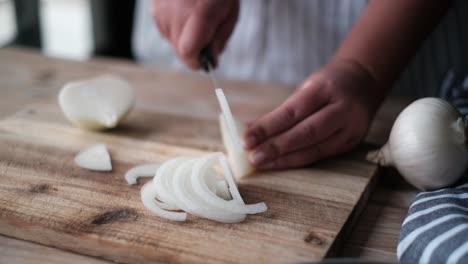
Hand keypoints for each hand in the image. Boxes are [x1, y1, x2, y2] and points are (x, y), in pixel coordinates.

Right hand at [152, 0, 238, 68]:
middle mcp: (176, 13)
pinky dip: (176, 26)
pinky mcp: (154, 7)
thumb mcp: (230, 12)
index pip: (188, 52)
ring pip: (172, 40)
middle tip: (207, 37)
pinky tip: (185, 11)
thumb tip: (211, 60)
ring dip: (185, 37)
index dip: (197, 61)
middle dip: (194, 50)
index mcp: (200, 14)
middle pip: (180, 50)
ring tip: (197, 17)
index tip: (206, 61)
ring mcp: (161, 10)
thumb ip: (220, 38)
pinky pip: (165, 29)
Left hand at [243, 59, 382, 168]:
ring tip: (262, 164)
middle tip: (253, 158)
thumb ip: (280, 110)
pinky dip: (299, 161)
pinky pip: (322, 155)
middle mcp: (341, 109)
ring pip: (315, 149)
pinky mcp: (352, 142)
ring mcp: (350, 128)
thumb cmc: (327, 84)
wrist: (365, 81)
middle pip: (306, 133)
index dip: (268, 128)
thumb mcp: (304, 88)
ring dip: (285, 160)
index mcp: (325, 88)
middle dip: (276, 148)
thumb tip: (248, 128)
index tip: (246, 140)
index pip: (292, 112)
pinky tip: (280, 164)